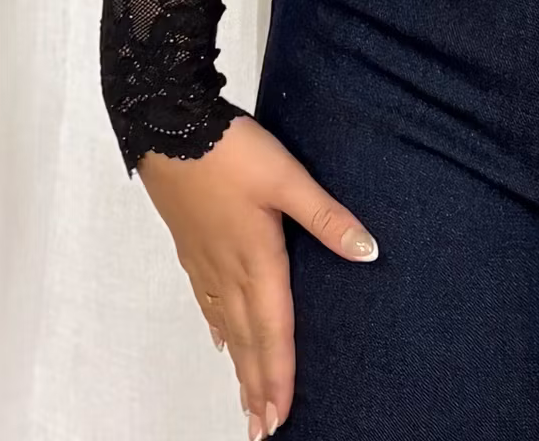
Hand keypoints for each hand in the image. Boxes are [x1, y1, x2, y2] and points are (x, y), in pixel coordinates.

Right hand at [137, 114, 380, 438]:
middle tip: (262, 431)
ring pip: (227, 327)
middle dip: (257, 387)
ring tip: (245, 400)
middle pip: (247, 340)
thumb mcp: (288, 177)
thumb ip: (327, 217)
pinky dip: (218, 328)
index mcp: (257, 259)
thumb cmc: (232, 152)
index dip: (279, 376)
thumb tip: (370, 252)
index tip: (281, 418)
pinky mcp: (192, 247)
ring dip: (239, 366)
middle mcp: (229, 271)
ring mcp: (206, 261)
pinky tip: (221, 340)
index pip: (274, 331)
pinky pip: (207, 302)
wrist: (168, 128)